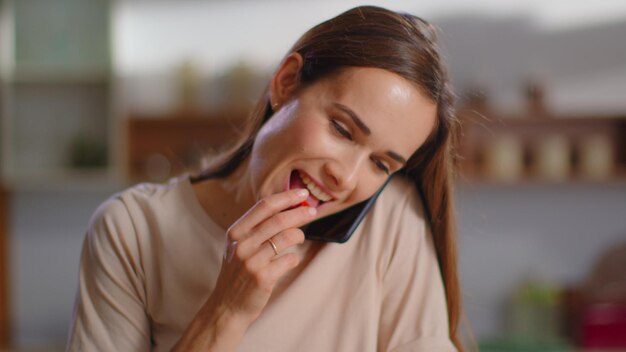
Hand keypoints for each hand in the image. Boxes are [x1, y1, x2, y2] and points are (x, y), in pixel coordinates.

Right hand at [207, 188, 315, 324]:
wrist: (227, 306)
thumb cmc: (239, 272)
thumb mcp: (239, 246)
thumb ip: (257, 228)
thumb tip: (288, 207)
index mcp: (236, 232)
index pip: (264, 206)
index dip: (286, 197)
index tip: (302, 194)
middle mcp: (242, 244)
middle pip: (278, 219)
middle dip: (300, 213)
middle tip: (313, 211)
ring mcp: (251, 261)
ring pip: (287, 237)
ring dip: (299, 235)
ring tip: (299, 238)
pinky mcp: (263, 277)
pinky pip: (289, 260)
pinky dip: (294, 258)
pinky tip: (289, 261)